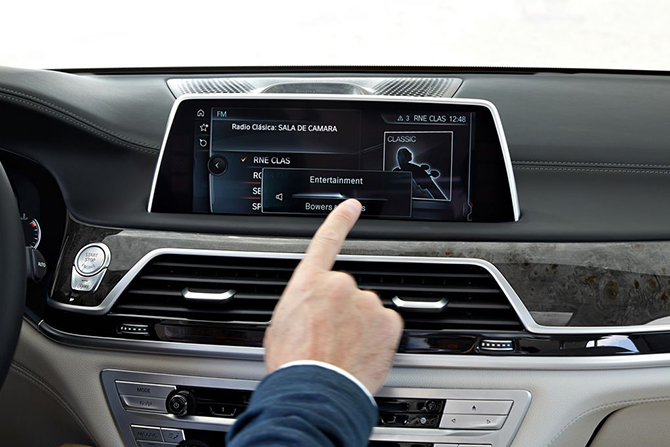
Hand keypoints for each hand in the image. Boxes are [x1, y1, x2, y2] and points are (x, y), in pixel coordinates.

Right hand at [263, 199, 403, 394]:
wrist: (315, 392)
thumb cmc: (293, 365)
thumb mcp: (279, 328)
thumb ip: (298, 309)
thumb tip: (304, 315)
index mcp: (310, 283)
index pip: (326, 241)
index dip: (340, 220)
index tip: (353, 206)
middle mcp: (341, 286)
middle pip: (347, 292)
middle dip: (342, 312)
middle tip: (329, 339)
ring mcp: (367, 303)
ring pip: (367, 311)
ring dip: (359, 326)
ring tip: (342, 352)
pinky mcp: (388, 322)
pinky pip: (385, 326)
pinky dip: (377, 338)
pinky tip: (360, 354)